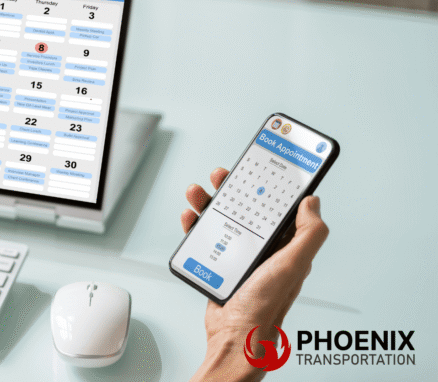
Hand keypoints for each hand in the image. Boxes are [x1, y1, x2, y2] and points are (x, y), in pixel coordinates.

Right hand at [183, 168, 328, 381]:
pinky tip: (190, 219)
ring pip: (222, 219)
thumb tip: (313, 202)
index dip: (271, 185)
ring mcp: (239, 256)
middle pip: (246, 208)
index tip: (262, 165)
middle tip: (222, 175)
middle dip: (232, 188)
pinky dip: (195, 225)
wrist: (234, 337)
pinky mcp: (218, 264)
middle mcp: (263, 249)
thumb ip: (308, 234)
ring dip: (208, 203)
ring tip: (197, 193)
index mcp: (285, 246)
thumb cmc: (265, 306)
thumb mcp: (293, 265)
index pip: (279, 207)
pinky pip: (205, 238)